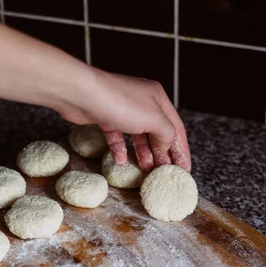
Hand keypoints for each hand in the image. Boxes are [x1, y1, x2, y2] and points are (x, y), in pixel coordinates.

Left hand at [53, 69, 190, 171]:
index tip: (184, 168)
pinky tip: (121, 161)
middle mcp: (142, 101)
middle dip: (162, 152)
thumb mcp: (153, 119)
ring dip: (143, 153)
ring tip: (146, 169)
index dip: (181, 149)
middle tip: (165, 172)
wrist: (81, 94)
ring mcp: (123, 109)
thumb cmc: (120, 102)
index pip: (176, 127)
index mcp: (158, 98)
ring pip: (138, 136)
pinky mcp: (105, 117)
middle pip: (157, 131)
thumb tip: (166, 147)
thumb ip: (166, 134)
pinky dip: (121, 149)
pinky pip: (117, 136)